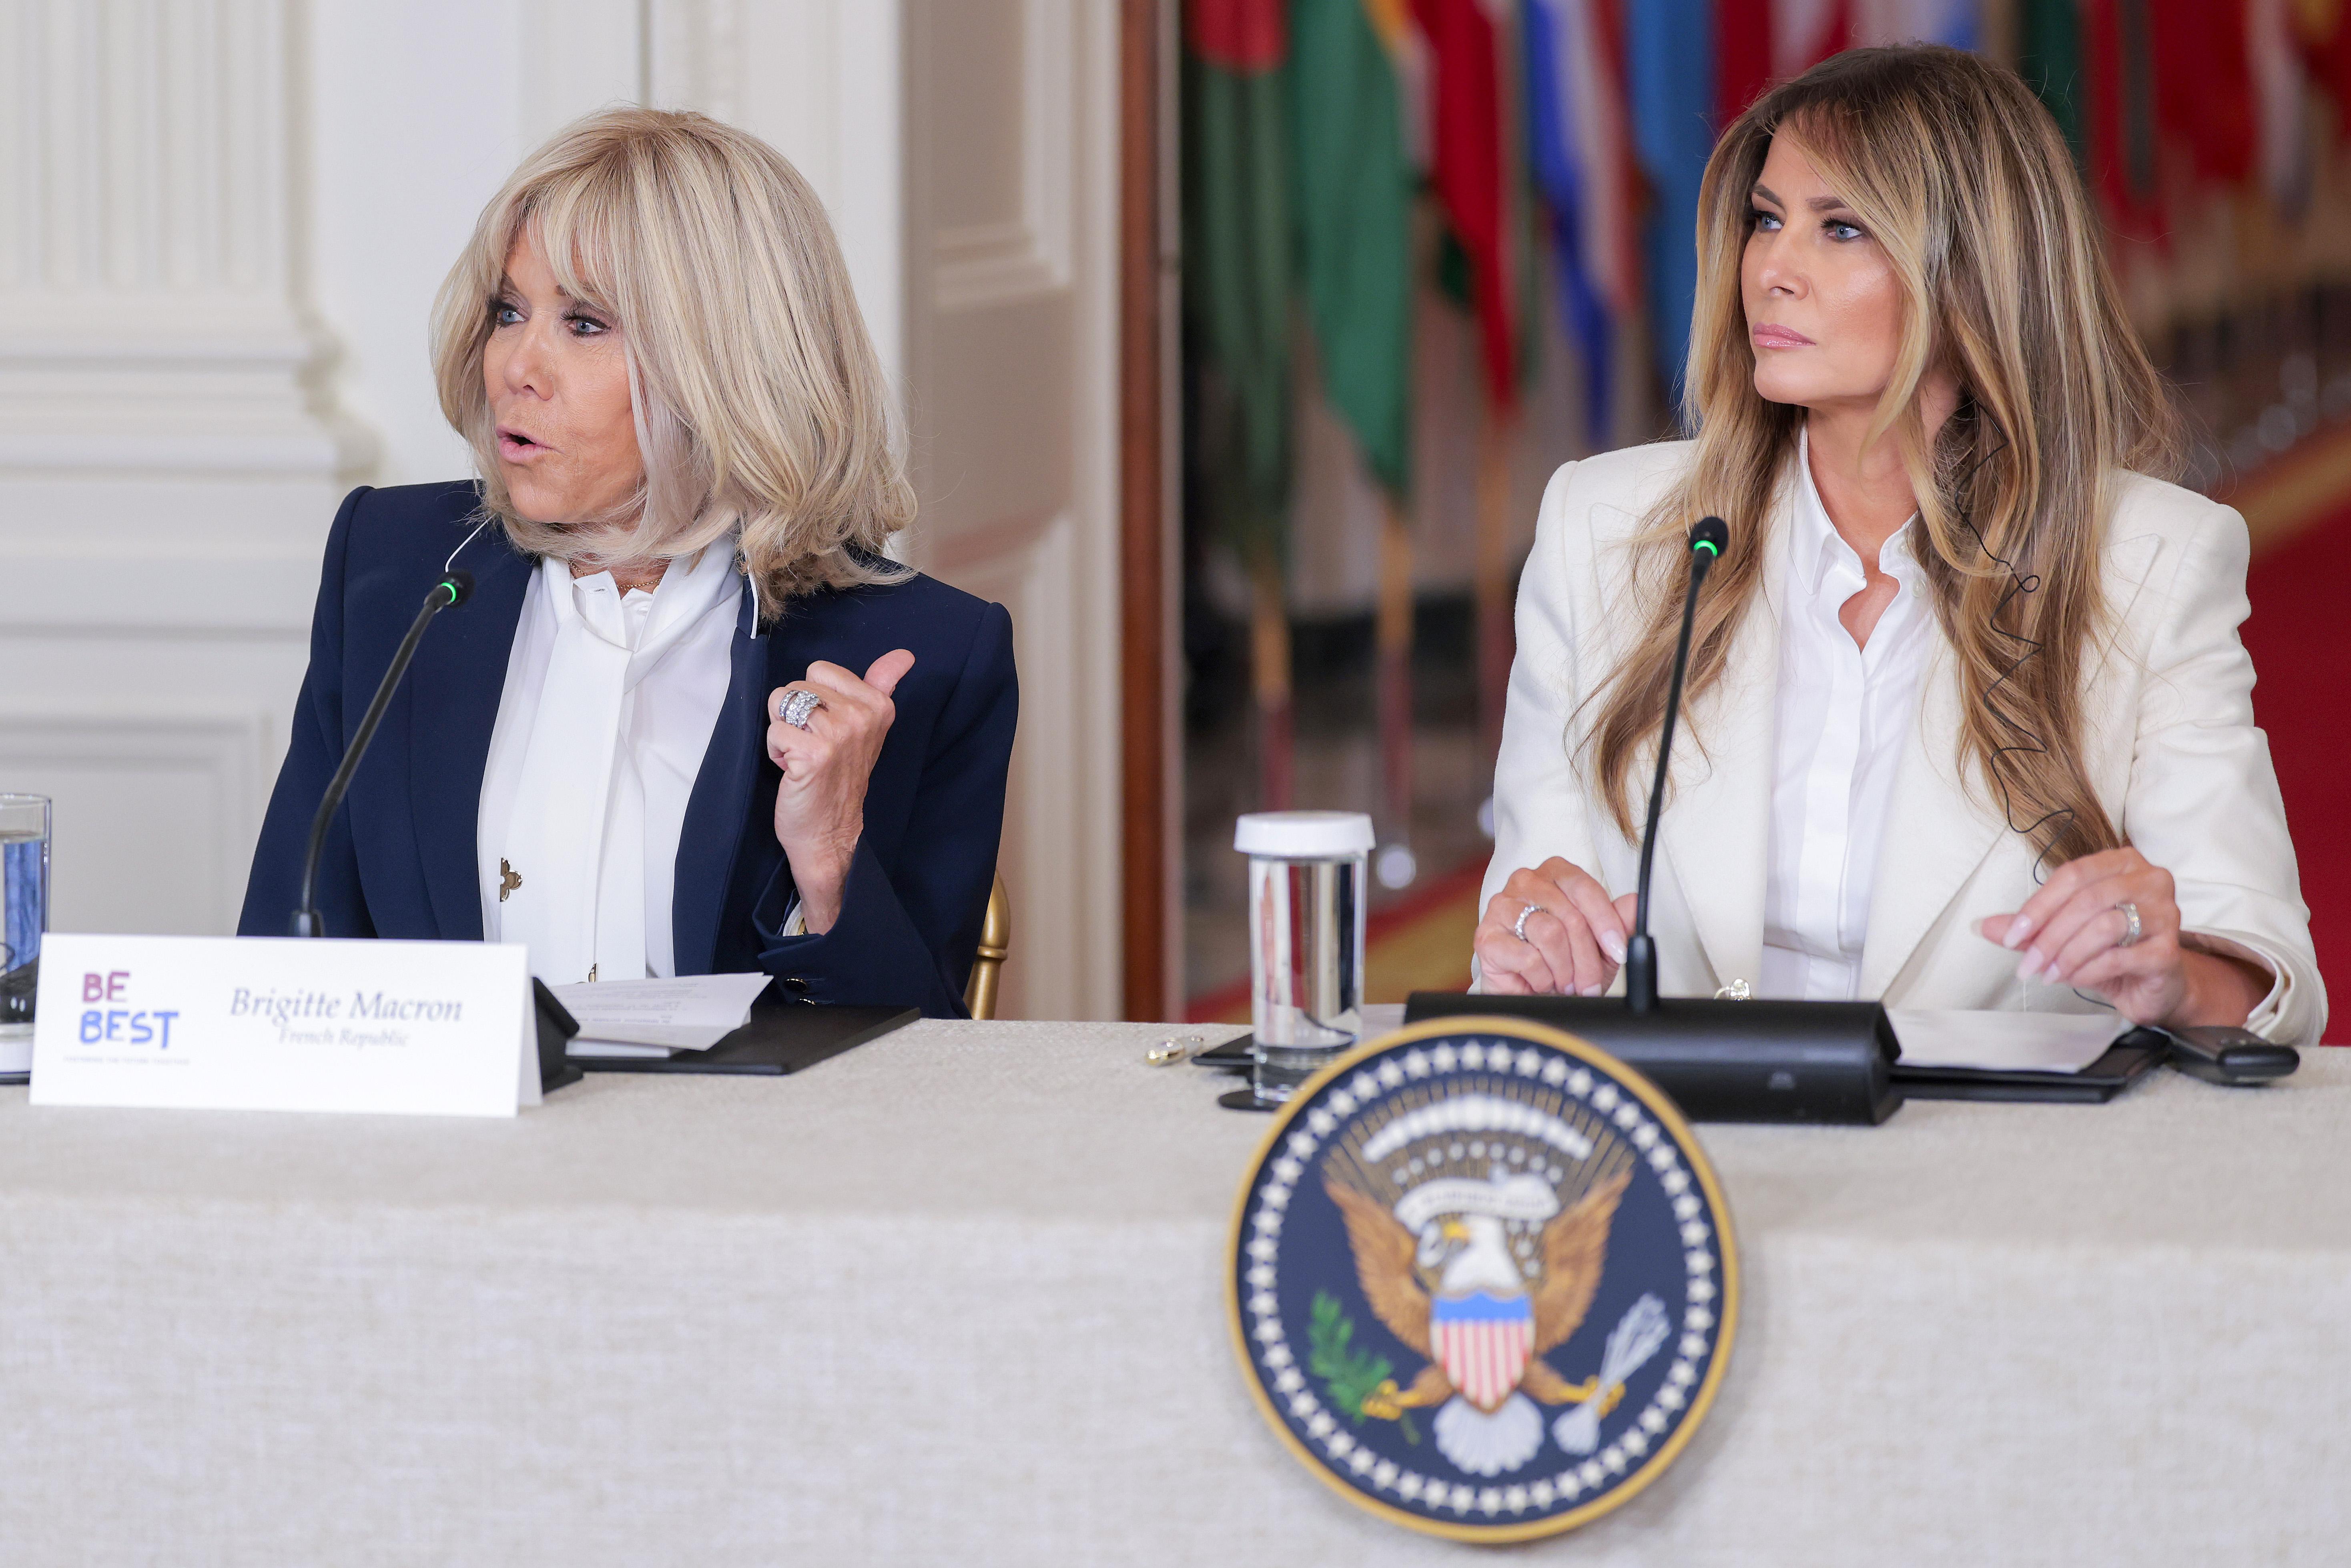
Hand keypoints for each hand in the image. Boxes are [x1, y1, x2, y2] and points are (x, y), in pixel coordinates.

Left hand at [767, 649, 914, 932]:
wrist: (829, 833)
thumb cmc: (841, 778)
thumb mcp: (868, 726)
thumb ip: (882, 684)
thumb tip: (905, 654)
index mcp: (877, 705)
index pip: (821, 669)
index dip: (815, 697)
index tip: (829, 727)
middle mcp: (861, 716)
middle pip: (797, 685)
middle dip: (795, 714)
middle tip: (813, 745)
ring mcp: (838, 734)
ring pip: (781, 703)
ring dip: (783, 732)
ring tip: (802, 756)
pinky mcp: (813, 754)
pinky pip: (774, 731)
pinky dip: (776, 752)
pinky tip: (793, 770)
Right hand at [1473, 858, 1636, 996]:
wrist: (1529, 997)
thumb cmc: (1562, 965)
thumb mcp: (1600, 946)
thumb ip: (1618, 922)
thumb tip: (1636, 903)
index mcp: (1554, 874)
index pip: (1583, 887)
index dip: (1605, 921)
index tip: (1617, 950)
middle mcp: (1525, 883)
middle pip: (1569, 914)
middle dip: (1585, 956)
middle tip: (1587, 981)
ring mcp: (1501, 907)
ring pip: (1549, 933)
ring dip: (1564, 969)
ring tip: (1563, 981)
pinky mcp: (1486, 937)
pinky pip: (1527, 957)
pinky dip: (1542, 977)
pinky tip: (1540, 981)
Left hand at [1975, 847, 2268, 1027]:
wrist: (2154, 986)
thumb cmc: (2111, 950)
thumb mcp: (2064, 934)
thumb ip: (2028, 927)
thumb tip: (1983, 926)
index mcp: (2123, 863)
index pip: (2073, 875)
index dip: (2037, 905)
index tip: (2011, 935)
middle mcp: (2151, 880)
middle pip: (2087, 900)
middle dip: (2048, 936)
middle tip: (2026, 964)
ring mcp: (2166, 914)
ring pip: (2104, 926)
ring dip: (2066, 954)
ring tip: (2048, 973)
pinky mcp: (2169, 951)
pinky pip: (2118, 957)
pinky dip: (2087, 970)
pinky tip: (2072, 979)